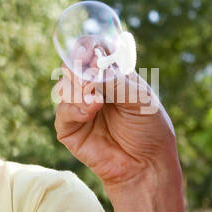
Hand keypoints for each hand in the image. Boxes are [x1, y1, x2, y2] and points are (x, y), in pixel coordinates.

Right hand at [53, 53, 178, 192]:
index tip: (88, 50)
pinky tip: (90, 111)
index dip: (86, 46)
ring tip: (96, 102)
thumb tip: (91, 69)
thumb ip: (116, 81)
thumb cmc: (149, 129)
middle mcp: (91, 89)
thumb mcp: (140, 98)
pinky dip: (74, 109)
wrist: (147, 164)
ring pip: (64, 88)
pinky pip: (63, 113)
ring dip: (78, 90)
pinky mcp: (71, 130)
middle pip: (72, 66)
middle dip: (77, 68)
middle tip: (88, 75)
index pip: (91, 51)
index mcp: (110, 75)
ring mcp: (79, 108)